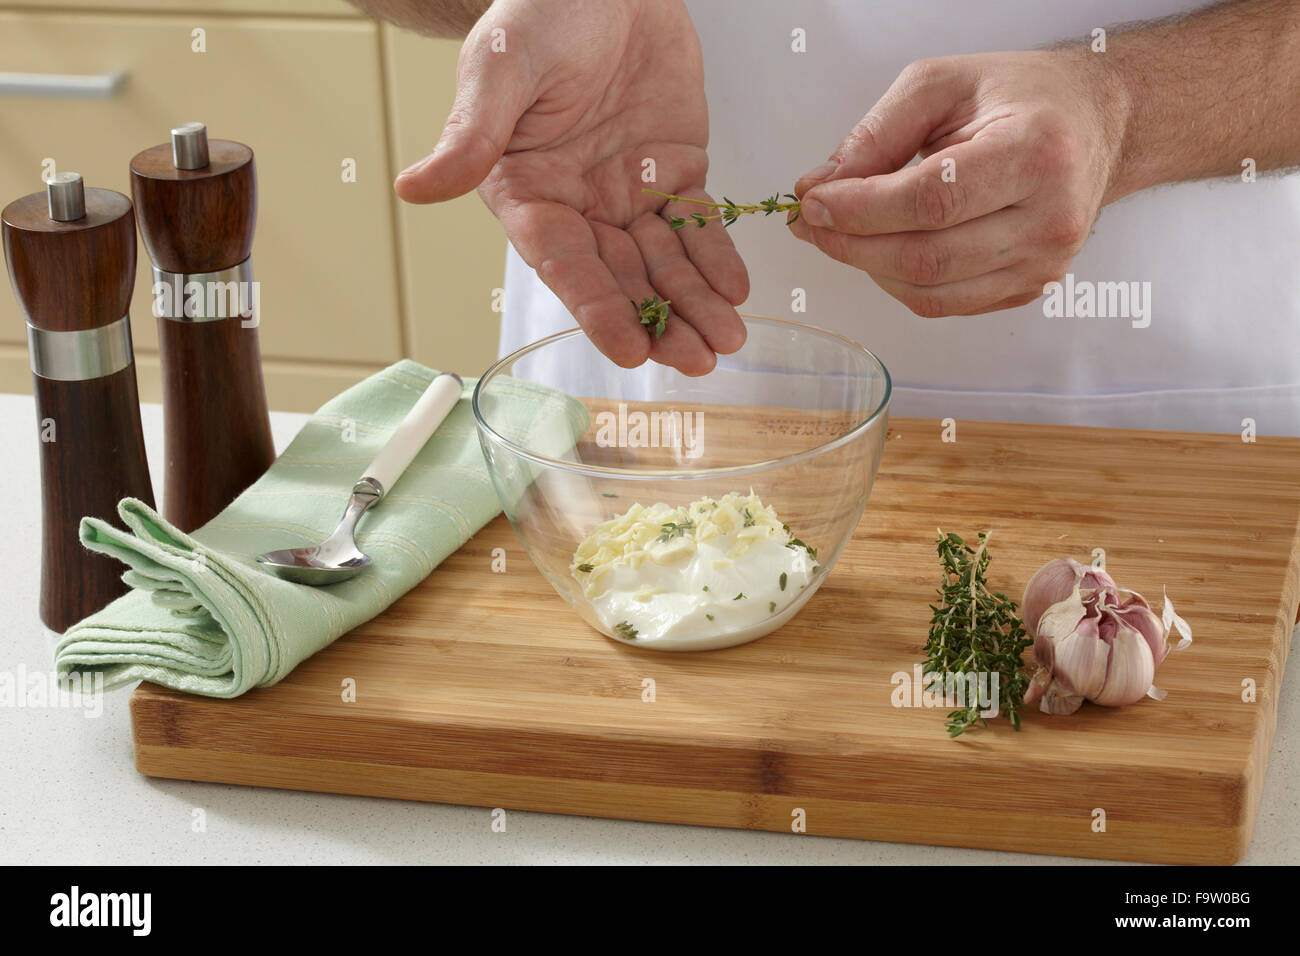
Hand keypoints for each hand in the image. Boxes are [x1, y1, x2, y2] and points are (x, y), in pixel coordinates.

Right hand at [396, 0, 748, 373]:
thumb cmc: (540, 13)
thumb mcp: (501, 69)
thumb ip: (470, 134)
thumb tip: (413, 188)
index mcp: (528, 195)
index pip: (564, 264)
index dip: (597, 308)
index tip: (628, 349)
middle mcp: (579, 206)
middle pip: (621, 278)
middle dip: (659, 323)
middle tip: (696, 360)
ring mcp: (629, 194)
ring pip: (665, 263)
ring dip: (696, 304)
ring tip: (727, 340)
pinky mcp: (676, 173)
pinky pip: (699, 225)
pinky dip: (718, 259)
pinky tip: (737, 291)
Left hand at [789, 51, 1125, 316]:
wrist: (1095, 123)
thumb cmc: (1023, 97)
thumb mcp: (942, 85)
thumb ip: (876, 134)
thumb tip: (819, 188)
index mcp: (1035, 152)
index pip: (931, 201)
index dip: (861, 210)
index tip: (814, 204)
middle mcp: (1049, 217)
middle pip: (927, 257)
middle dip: (852, 245)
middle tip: (812, 224)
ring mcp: (1044, 262)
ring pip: (931, 292)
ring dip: (870, 268)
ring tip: (842, 235)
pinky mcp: (1031, 288)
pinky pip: (947, 304)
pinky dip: (901, 283)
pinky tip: (884, 250)